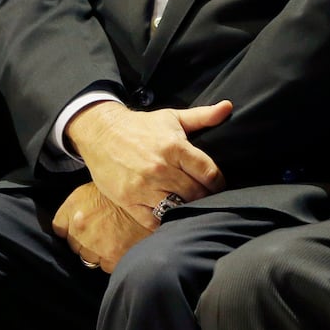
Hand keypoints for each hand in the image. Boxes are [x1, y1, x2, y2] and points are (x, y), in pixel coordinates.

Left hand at [51, 182, 153, 272]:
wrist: (158, 202)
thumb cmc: (131, 193)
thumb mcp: (102, 186)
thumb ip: (83, 203)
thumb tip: (75, 217)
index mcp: (76, 204)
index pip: (59, 227)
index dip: (70, 228)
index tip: (80, 228)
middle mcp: (80, 225)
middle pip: (74, 244)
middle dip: (85, 240)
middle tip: (103, 231)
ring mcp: (94, 244)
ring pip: (88, 258)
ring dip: (98, 252)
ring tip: (115, 239)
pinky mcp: (111, 258)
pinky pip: (105, 266)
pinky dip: (113, 260)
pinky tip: (123, 246)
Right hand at [65, 99, 231, 226]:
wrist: (101, 133)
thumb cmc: (140, 127)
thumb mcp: (172, 117)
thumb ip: (202, 116)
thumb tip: (228, 107)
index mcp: (174, 147)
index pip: (209, 173)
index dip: (219, 182)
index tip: (218, 185)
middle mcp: (160, 169)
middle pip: (196, 193)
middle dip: (205, 197)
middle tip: (206, 197)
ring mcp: (144, 187)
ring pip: (177, 208)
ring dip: (187, 209)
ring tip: (190, 206)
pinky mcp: (129, 201)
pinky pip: (154, 220)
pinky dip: (165, 221)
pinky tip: (170, 215)